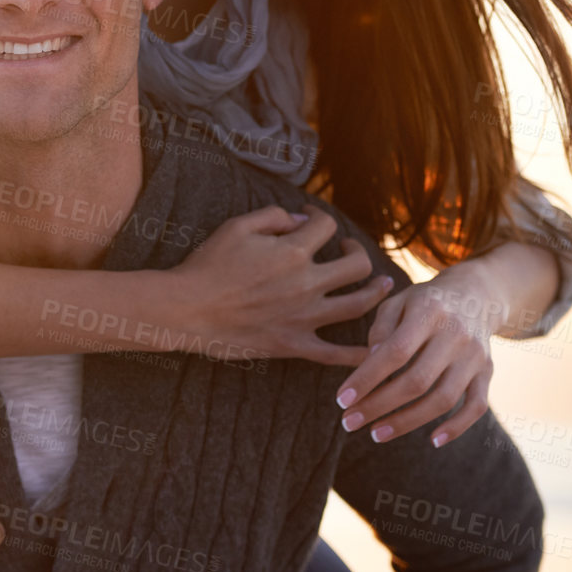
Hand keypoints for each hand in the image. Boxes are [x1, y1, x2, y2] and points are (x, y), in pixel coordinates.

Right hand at [171, 205, 393, 367]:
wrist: (187, 310)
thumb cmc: (208, 266)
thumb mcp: (237, 226)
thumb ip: (273, 217)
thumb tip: (300, 221)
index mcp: (293, 251)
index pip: (326, 226)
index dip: (321, 216)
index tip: (311, 217)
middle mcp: (307, 283)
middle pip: (357, 265)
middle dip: (358, 250)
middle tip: (348, 248)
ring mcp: (304, 317)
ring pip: (359, 304)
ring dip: (377, 292)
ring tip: (383, 285)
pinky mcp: (294, 344)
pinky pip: (335, 354)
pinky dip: (359, 354)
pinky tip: (375, 349)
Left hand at [333, 264, 501, 446]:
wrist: (476, 295)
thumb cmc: (425, 302)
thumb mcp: (398, 302)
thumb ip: (381, 329)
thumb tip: (370, 363)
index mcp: (429, 311)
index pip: (395, 352)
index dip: (367, 378)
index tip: (342, 400)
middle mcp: (455, 334)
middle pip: (417, 381)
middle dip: (379, 406)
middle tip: (349, 422)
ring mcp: (474, 356)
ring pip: (443, 399)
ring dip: (407, 422)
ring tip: (376, 433)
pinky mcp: (488, 372)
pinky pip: (477, 406)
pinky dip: (457, 427)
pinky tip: (433, 441)